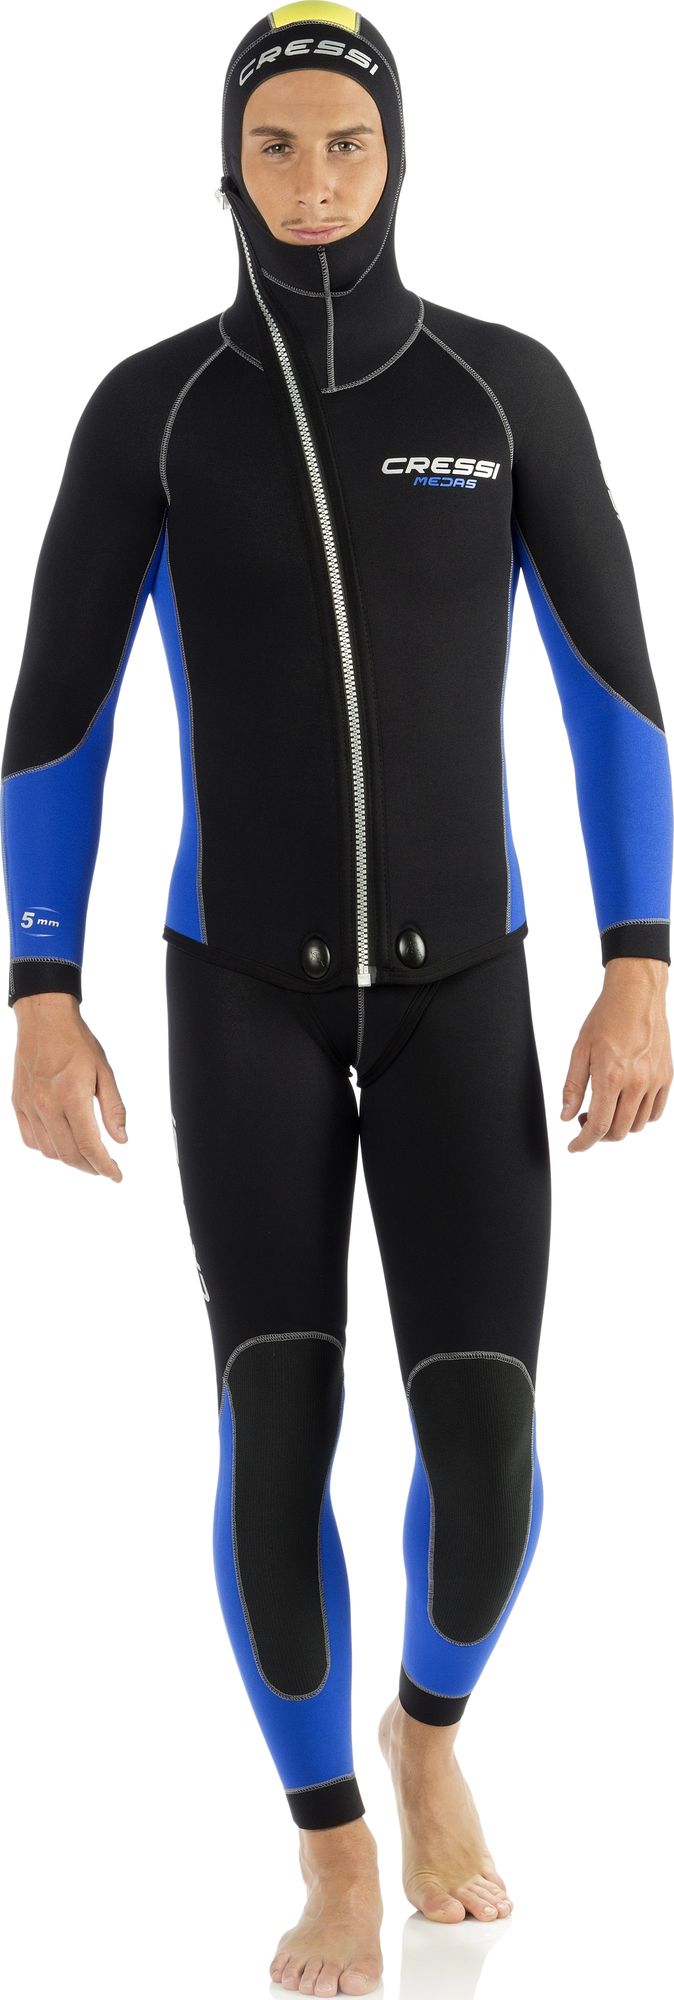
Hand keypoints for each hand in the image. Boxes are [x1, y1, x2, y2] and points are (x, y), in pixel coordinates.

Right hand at [11, 992, 127, 1178]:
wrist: (44, 1020)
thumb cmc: (76, 1041)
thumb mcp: (104, 1072)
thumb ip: (113, 1108)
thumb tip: (120, 1139)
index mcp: (72, 1097)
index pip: (89, 1145)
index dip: (104, 1166)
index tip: (116, 1175)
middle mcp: (47, 1105)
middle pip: (69, 1154)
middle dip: (90, 1167)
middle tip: (104, 1168)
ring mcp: (29, 1106)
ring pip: (49, 1150)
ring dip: (69, 1160)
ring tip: (85, 1156)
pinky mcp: (18, 1103)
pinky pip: (31, 1138)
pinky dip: (47, 1148)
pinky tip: (61, 1142)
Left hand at [560, 957, 671, 1151]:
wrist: (637, 995)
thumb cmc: (606, 1017)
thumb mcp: (580, 1050)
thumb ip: (573, 1087)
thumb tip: (567, 1117)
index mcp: (611, 1076)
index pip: (599, 1125)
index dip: (584, 1142)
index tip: (574, 1147)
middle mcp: (636, 1082)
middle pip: (619, 1131)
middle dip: (600, 1135)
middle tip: (586, 1121)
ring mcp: (655, 1081)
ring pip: (638, 1125)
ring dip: (620, 1126)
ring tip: (606, 1109)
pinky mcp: (666, 1076)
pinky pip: (655, 1112)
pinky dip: (640, 1116)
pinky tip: (627, 1104)